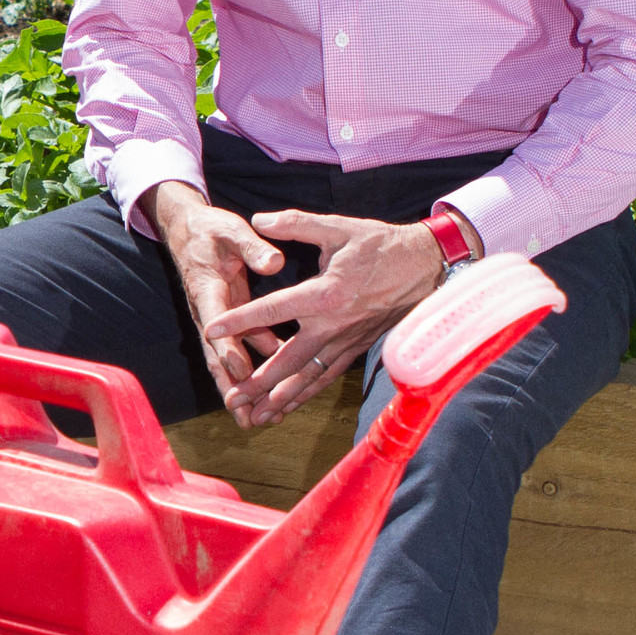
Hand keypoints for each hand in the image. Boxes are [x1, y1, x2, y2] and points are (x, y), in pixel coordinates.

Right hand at [144, 182, 292, 404]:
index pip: (216, 326)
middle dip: (230, 389)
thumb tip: (274, 262)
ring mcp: (217, 322)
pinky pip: (244, 351)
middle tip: (245, 418)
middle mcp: (208, 313)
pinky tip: (278, 390)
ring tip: (261, 419)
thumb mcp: (230, 230)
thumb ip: (252, 246)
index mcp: (207, 290)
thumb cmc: (211, 230)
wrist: (189, 232)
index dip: (228, 350)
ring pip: (228, 363)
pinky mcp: (229, 322)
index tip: (242, 371)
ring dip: (243, 391)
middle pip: (216, 358)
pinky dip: (257, 372)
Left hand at [203, 211, 447, 427]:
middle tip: (232, 399)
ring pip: (307, 376)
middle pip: (287, 360)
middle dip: (258, 383)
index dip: (240, 320)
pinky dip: (306, 394)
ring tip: (254, 416)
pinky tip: (287, 407)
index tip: (211, 331)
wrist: (424, 265)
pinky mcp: (355, 349)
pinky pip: (326, 376)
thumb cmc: (380, 244)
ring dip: (279, 398)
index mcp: (324, 293)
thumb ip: (296, 223)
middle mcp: (332, 325)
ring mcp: (345, 341)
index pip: (272, 310)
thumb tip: (259, 219)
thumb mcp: (338, 226)